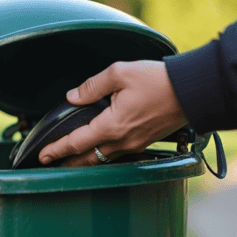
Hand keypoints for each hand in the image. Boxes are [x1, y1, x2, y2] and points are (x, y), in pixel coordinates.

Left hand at [38, 60, 187, 165]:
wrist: (194, 91)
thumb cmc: (159, 80)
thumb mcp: (120, 73)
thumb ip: (91, 86)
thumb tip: (72, 97)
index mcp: (112, 126)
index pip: (76, 142)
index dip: (56, 149)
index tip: (42, 155)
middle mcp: (122, 141)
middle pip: (86, 158)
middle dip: (66, 162)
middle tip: (49, 163)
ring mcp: (135, 145)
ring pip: (101, 159)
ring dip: (83, 160)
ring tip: (68, 159)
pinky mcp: (144, 142)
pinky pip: (117, 155)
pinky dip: (101, 156)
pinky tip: (96, 151)